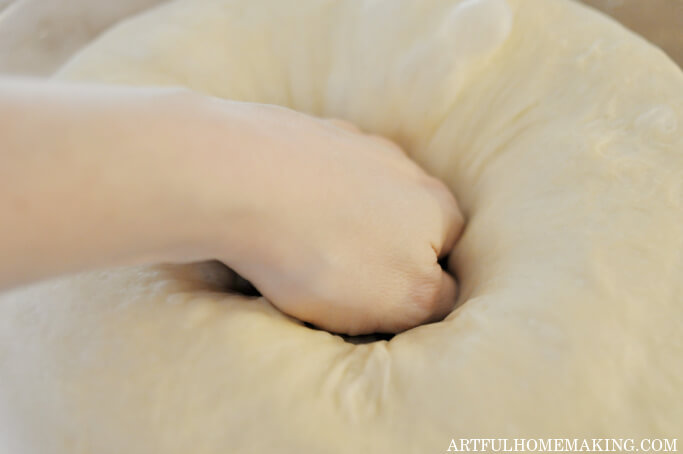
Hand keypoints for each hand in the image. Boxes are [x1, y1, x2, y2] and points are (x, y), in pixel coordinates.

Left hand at [182, 101, 463, 334]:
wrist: (240, 181)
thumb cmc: (326, 251)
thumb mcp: (402, 302)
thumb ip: (437, 300)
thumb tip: (443, 291)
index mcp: (435, 206)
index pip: (443, 252)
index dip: (414, 282)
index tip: (377, 301)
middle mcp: (401, 166)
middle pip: (399, 218)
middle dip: (377, 246)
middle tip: (337, 276)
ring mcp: (350, 141)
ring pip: (356, 192)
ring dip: (338, 219)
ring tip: (301, 246)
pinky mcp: (302, 131)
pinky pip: (311, 172)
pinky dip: (302, 193)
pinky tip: (276, 213)